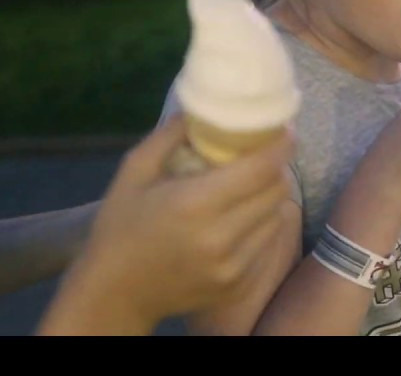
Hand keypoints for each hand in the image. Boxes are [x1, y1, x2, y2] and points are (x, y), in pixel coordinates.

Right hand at [60, 114, 295, 329]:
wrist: (115, 293)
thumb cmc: (121, 226)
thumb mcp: (135, 171)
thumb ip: (170, 135)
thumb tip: (203, 107)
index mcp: (196, 204)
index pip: (262, 168)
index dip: (281, 146)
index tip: (285, 132)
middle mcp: (221, 238)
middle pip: (276, 191)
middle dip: (275, 169)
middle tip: (263, 158)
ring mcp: (233, 266)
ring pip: (276, 217)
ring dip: (269, 198)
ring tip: (251, 189)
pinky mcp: (238, 285)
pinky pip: (267, 245)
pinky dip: (261, 227)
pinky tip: (240, 221)